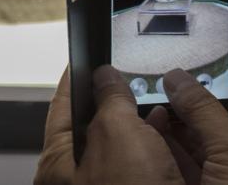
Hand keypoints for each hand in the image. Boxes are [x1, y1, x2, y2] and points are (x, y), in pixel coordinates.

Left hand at [35, 66, 184, 184]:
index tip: (85, 56)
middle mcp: (77, 181)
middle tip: (130, 78)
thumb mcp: (117, 134)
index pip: (61, 107)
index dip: (75, 79)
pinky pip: (143, 167)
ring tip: (156, 104)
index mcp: (57, 164)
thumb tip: (107, 76)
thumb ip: (110, 100)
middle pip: (93, 128)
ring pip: (122, 148)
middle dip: (114, 103)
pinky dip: (155, 150)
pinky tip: (169, 139)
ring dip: (141, 126)